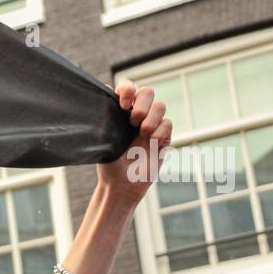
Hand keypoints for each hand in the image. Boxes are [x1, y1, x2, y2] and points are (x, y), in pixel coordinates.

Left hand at [96, 81, 172, 207]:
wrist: (122, 185)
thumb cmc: (109, 163)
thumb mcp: (104, 138)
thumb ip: (106, 115)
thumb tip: (105, 90)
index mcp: (119, 112)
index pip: (127, 88)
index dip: (128, 89)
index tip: (123, 104)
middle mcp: (136, 116)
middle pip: (148, 91)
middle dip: (143, 102)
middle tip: (133, 120)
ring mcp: (151, 125)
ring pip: (160, 106)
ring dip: (152, 118)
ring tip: (143, 133)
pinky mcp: (164, 137)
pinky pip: (168, 123)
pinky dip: (161, 132)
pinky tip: (153, 144)